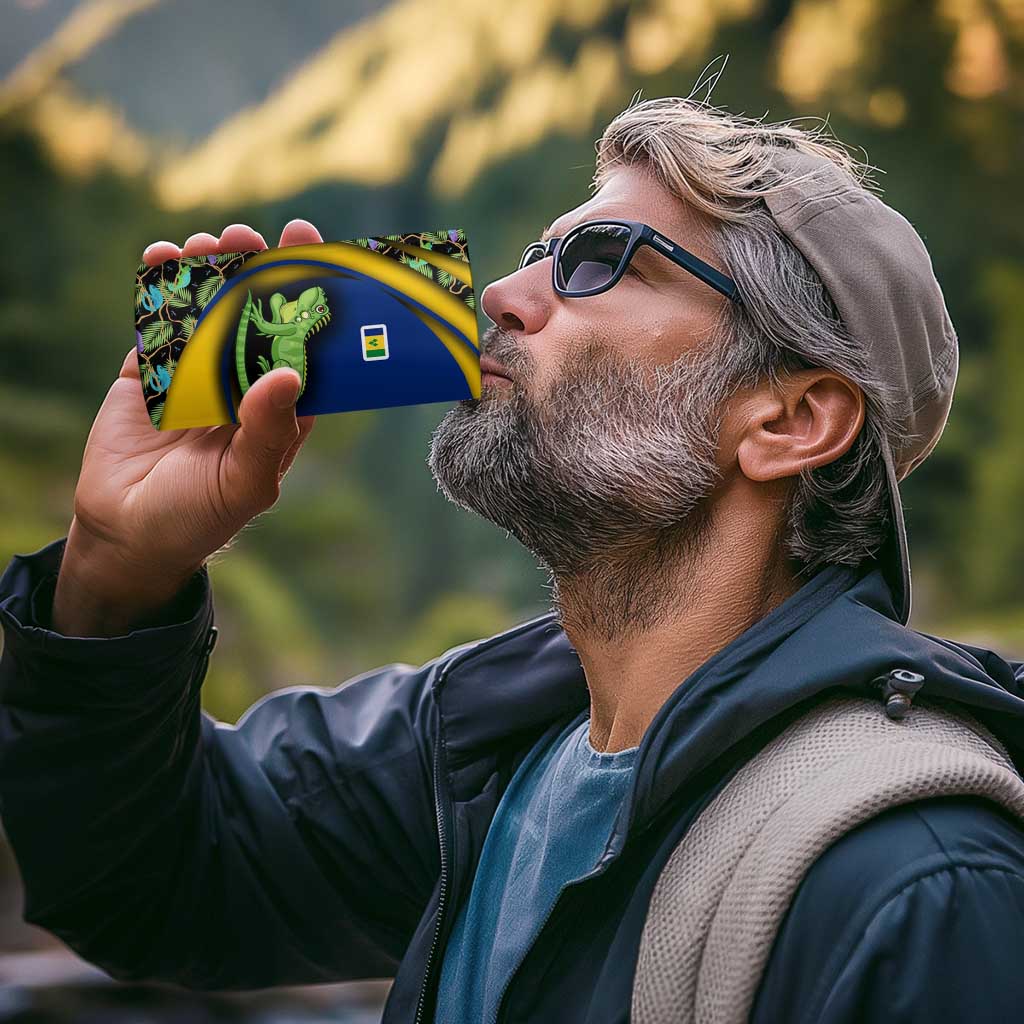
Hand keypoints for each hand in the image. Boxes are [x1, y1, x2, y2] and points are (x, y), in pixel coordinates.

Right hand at [53, 220, 324, 636]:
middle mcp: (243, 383)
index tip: (314, 253)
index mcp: (280, 408)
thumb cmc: (200, 517)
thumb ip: (268, 432)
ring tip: (209, 242)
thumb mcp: (245, 483)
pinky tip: (162, 257)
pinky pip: (159, 322)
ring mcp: (197, 374)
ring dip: (210, 271)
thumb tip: (289, 373)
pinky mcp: (151, 371)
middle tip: (251, 235)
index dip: (310, 300)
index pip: (303, 345)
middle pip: (255, 315)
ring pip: (208, 309)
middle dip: (256, 271)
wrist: (127, 535)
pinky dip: (160, 288)